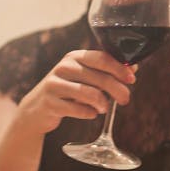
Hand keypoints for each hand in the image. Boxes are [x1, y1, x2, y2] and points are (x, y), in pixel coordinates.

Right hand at [15, 49, 135, 135]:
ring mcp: (55, 84)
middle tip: (126, 99)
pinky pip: (78, 109)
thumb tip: (133, 68)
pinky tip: (91, 113)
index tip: (132, 79)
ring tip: (104, 108)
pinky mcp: (50, 102)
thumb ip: (106, 71)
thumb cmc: (67, 90)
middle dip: (117, 89)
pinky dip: (89, 113)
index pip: (102, 58)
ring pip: (89, 93)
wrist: (37, 108)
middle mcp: (64, 67)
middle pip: (99, 77)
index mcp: (74, 57)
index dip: (120, 68)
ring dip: (102, 103)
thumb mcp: (84, 76)